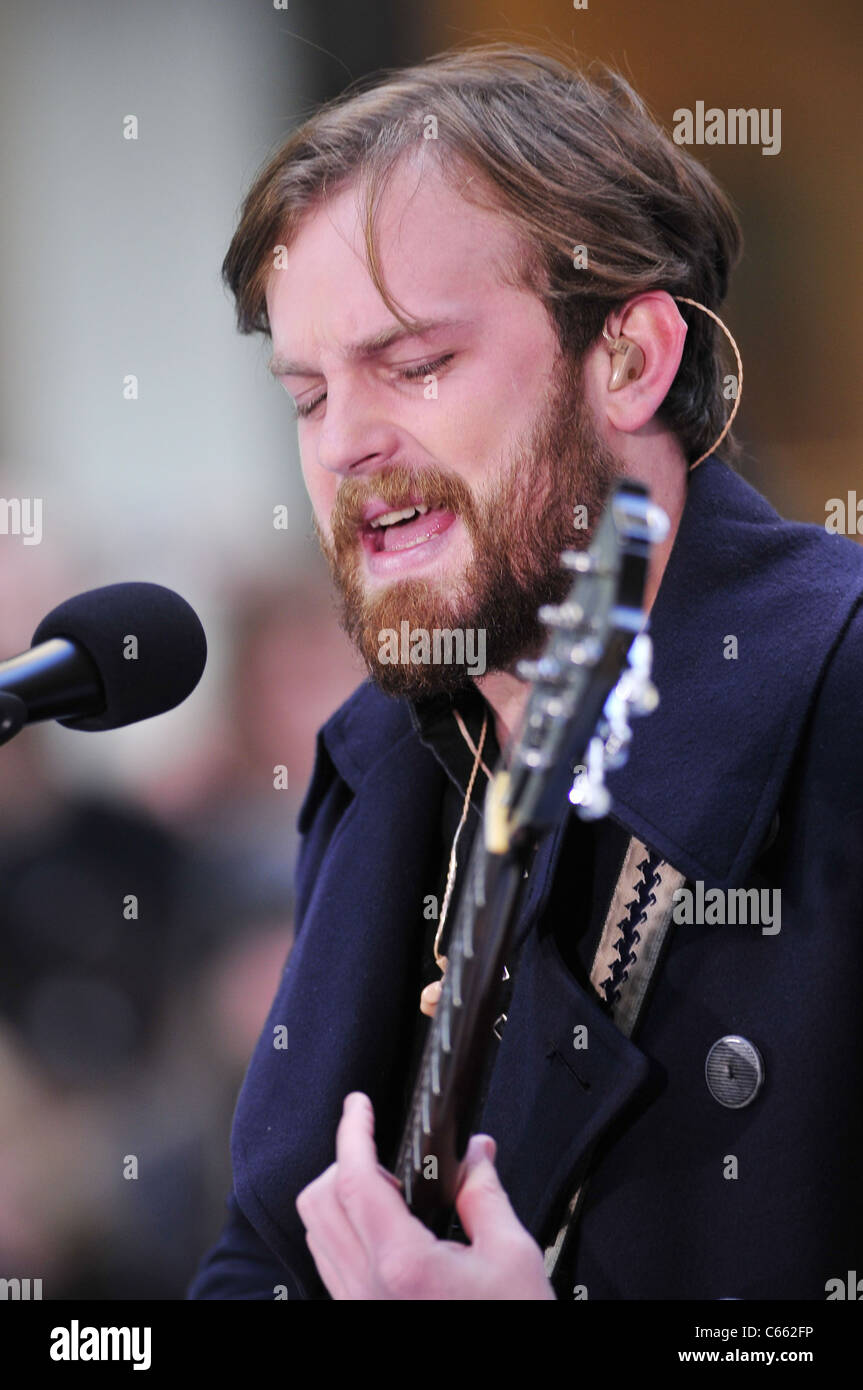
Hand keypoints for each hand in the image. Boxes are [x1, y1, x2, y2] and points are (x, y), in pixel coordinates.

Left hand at [295, 1091, 555, 1299]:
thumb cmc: (514, 1332)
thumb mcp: (513, 1256)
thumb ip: (485, 1194)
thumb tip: (476, 1151)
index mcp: (402, 1264)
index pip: (353, 1179)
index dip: (352, 1131)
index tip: (359, 1104)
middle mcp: (367, 1289)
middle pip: (318, 1201)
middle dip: (343, 1160)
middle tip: (382, 1148)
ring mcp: (358, 1308)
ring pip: (317, 1233)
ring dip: (339, 1195)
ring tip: (385, 1184)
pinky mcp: (360, 1320)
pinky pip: (330, 1264)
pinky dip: (342, 1230)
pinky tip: (382, 1225)